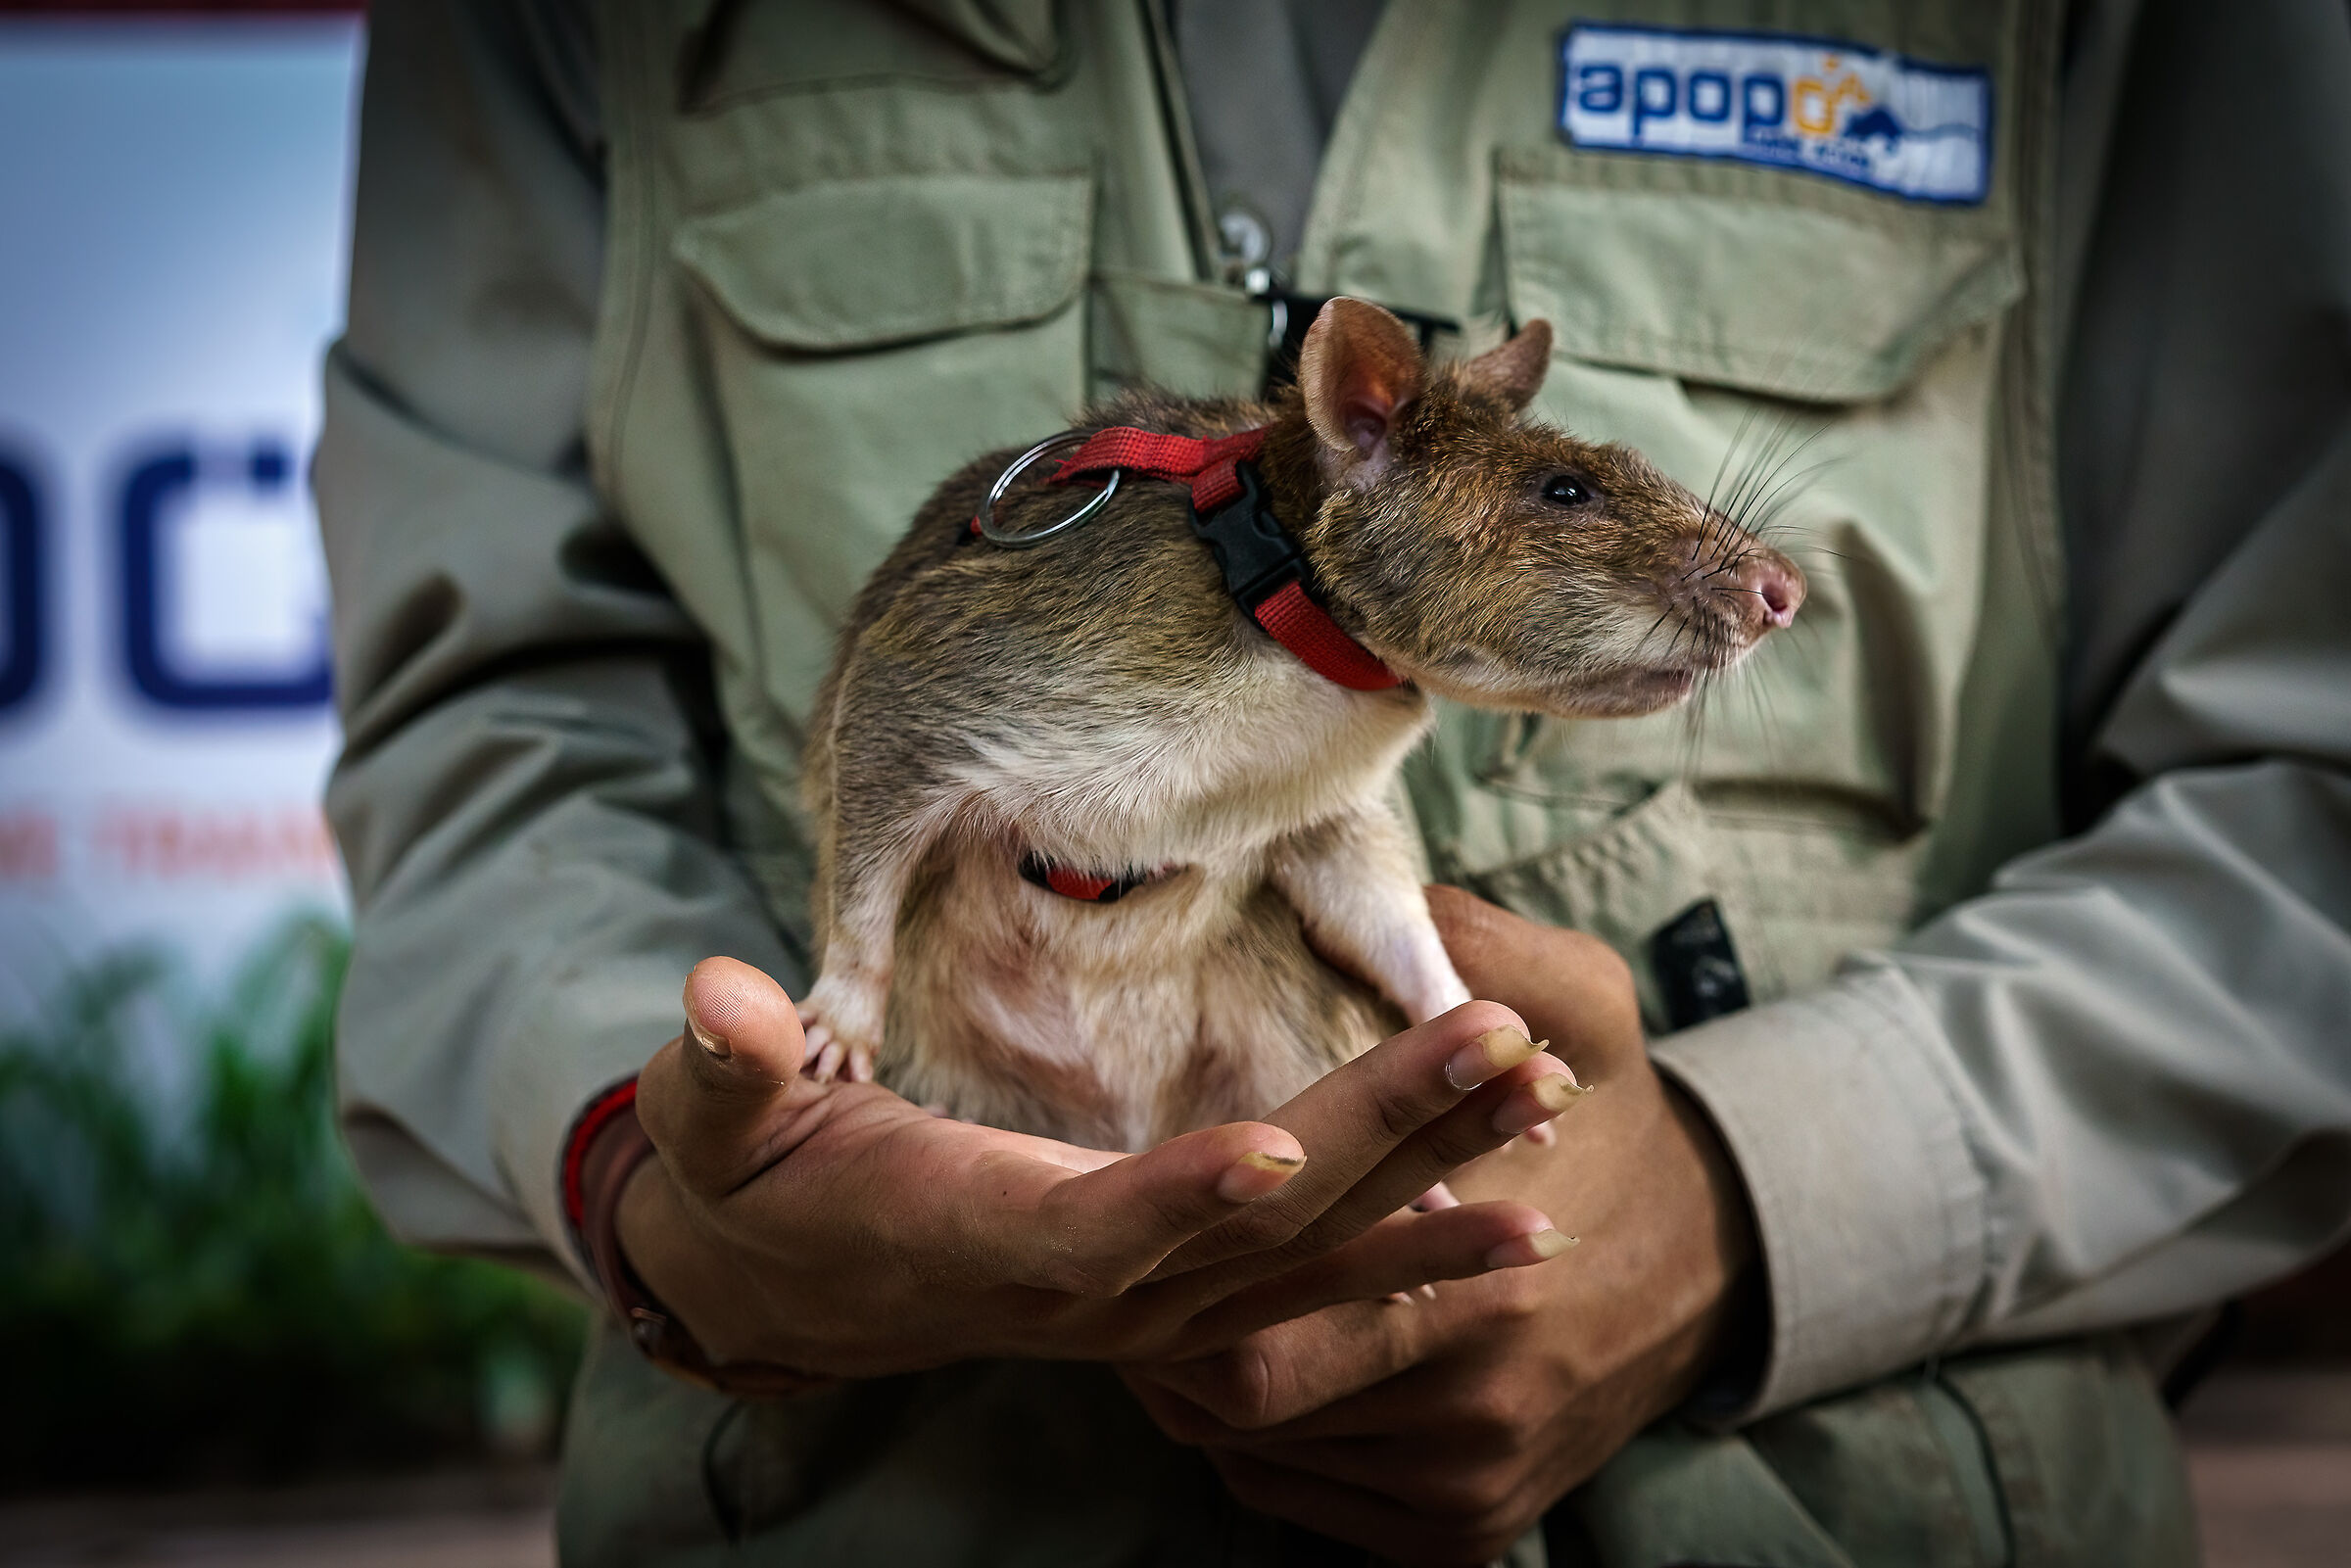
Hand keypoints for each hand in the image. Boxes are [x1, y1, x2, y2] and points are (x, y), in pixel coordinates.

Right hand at [614, 955, 1590, 1382]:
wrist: (790, 1288)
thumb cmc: (758, 1183)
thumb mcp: (714, 1123)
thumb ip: (726, 1065)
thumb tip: (715, 997)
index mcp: (983, 1238)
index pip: (1097, 1229)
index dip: (1181, 1200)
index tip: (1279, 1152)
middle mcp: (1087, 1296)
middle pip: (1254, 1231)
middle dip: (1384, 1139)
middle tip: (1505, 1056)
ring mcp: (1145, 1312)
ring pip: (1312, 1259)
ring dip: (1437, 1191)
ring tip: (1552, 1128)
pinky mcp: (1178, 1303)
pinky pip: (1316, 1290)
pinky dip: (1418, 1258)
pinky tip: (1521, 1225)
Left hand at [1120, 887, 1758, 1566]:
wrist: (1719, 1265)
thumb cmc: (1619, 1120)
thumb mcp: (1583, 1007)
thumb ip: (1487, 954)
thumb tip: (1398, 902)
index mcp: (1483, 1298)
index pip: (1259, 1343)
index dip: (1184, 1284)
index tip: (1139, 1212)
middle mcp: (1472, 1413)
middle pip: (1251, 1409)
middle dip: (1172, 1348)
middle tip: (1115, 1270)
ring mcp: (1471, 1483)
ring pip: (1274, 1460)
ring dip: (1209, 1395)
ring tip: (1148, 1309)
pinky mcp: (1469, 1527)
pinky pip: (1318, 1505)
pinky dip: (1270, 1449)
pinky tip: (1230, 1375)